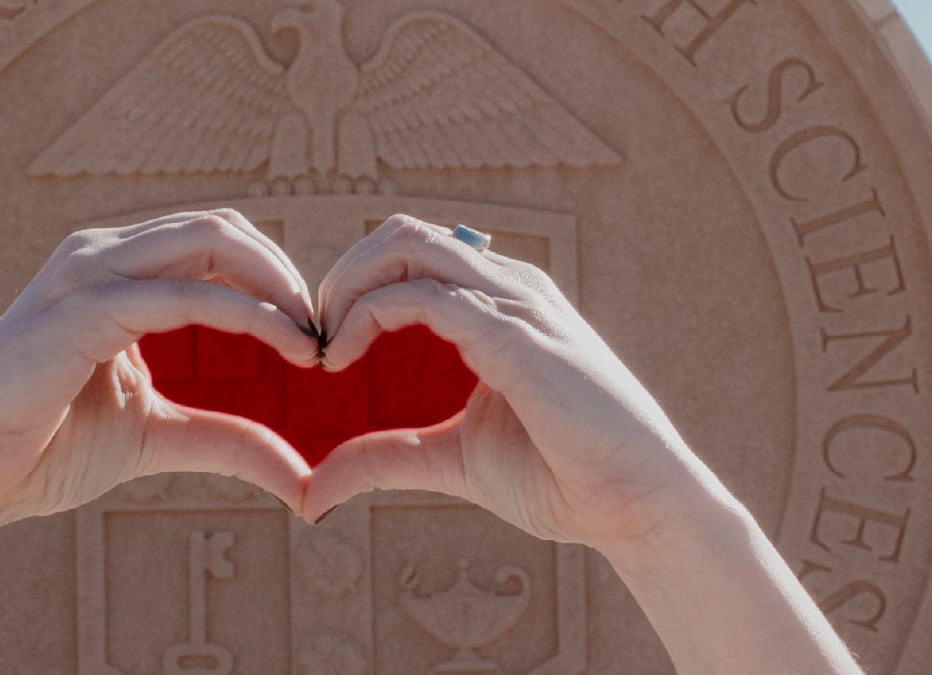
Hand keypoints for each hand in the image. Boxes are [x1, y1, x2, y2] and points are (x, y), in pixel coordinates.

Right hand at [0, 210, 318, 522]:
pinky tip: (284, 343)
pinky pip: (181, 294)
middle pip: (222, 228)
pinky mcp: (80, 309)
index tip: (319, 336)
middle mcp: (103, 256)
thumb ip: (228, 439)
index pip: (217, 243)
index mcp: (118, 273)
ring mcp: (87, 274)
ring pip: (208, 241)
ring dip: (275, 284)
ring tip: (311, 338)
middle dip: (286, 273)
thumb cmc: (46, 447)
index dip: (277, 279)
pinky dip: (245, 313)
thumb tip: (304, 476)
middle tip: (325, 331)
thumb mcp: (157, 435)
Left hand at [304, 215, 720, 550]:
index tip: (323, 344)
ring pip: (406, 246)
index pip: (410, 253)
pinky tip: (342, 358)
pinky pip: (424, 295)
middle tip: (312, 333)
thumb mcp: (450, 459)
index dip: (354, 283)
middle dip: (340, 272)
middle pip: (400, 233)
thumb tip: (312, 487)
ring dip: (346, 284)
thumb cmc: (560, 476)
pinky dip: (366, 315)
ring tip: (324, 341)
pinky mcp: (515, 334)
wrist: (637, 504)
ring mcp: (514, 303)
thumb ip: (383, 457)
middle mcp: (506, 288)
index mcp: (498, 303)